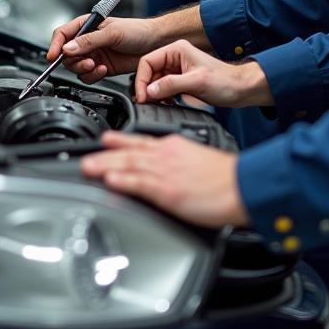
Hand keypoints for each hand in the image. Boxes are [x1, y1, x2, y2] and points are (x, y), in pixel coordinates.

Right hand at [46, 13, 166, 82]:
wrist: (155, 44)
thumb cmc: (137, 30)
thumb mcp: (112, 33)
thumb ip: (89, 41)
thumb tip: (68, 48)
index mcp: (87, 25)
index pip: (63, 34)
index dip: (55, 45)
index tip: (53, 56)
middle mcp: (88, 40)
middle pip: (66, 54)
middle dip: (74, 61)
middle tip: (87, 62)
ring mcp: (94, 54)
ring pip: (76, 67)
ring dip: (84, 69)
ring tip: (96, 66)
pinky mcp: (101, 67)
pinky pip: (88, 76)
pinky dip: (92, 76)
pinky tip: (103, 71)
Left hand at [81, 131, 249, 228]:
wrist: (243, 184)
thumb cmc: (228, 177)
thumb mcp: (199, 160)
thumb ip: (181, 163)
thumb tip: (171, 172)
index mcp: (175, 147)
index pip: (142, 140)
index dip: (121, 140)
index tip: (106, 138)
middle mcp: (167, 155)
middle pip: (130, 152)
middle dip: (105, 154)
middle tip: (85, 156)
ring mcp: (166, 172)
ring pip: (129, 164)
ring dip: (106, 165)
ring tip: (88, 166)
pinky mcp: (169, 190)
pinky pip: (141, 183)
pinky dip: (123, 180)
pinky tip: (110, 180)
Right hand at [135, 40, 273, 107]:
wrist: (241, 90)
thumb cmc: (225, 81)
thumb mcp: (196, 82)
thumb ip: (170, 85)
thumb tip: (149, 91)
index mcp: (176, 50)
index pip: (147, 61)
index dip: (141, 80)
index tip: (142, 96)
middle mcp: (175, 57)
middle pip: (149, 72)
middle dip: (147, 88)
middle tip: (147, 104)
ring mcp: (178, 69)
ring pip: (155, 81)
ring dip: (154, 94)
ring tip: (159, 105)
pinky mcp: (182, 80)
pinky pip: (164, 88)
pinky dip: (162, 97)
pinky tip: (168, 104)